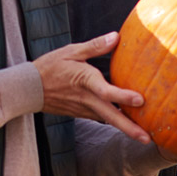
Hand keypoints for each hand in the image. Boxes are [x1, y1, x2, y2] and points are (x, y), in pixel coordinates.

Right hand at [33, 33, 149, 142]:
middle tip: (147, 139)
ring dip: (125, 128)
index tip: (140, 100)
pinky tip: (129, 122)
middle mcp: (86, 99)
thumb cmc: (50, 66)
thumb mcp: (71, 51)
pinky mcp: (82, 113)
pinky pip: (102, 118)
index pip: (106, 91)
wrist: (29, 89)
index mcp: (85, 81)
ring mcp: (84, 109)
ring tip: (144, 136)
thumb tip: (116, 36)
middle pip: (111, 116)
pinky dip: (115, 121)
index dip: (123, 96)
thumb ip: (95, 46)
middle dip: (129, 128)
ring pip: (108, 120)